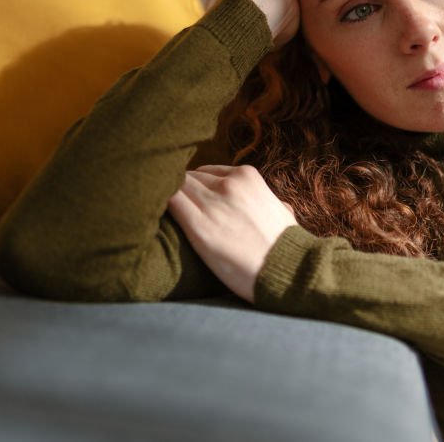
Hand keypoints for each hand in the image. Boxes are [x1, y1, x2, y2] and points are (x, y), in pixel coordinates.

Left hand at [167, 164, 297, 301]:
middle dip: (180, 194)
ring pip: (175, 187)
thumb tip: (279, 207)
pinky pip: (170, 203)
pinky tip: (156, 218)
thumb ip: (272, 203)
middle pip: (188, 178)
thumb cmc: (286, 247)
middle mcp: (228, 184)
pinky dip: (161, 207)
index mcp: (247, 176)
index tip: (191, 202)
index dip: (196, 188)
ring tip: (160, 215)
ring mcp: (213, 203)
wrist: (287, 271)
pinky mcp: (199, 227)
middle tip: (173, 212)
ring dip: (167, 199)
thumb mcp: (284, 213)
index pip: (206, 172)